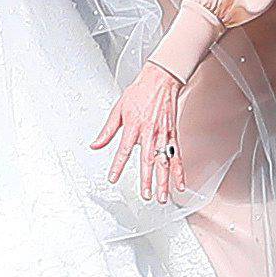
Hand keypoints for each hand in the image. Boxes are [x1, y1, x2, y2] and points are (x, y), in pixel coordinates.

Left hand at [91, 63, 187, 202]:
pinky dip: (179, 171)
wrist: (161, 79)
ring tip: (162, 197)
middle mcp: (150, 132)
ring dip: (164, 181)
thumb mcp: (118, 109)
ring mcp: (163, 135)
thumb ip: (107, 130)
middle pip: (148, 160)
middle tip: (146, 195)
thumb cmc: (139, 93)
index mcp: (133, 126)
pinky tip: (180, 184)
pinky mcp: (173, 135)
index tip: (113, 178)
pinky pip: (177, 156)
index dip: (118, 165)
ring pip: (164, 162)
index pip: (124, 150)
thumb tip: (95, 144)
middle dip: (147, 180)